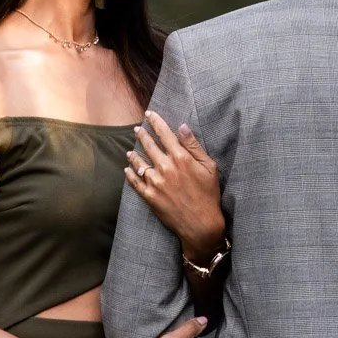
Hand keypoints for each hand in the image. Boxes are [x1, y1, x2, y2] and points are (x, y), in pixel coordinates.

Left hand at [125, 111, 225, 261]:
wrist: (201, 224)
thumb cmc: (209, 194)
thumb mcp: (209, 167)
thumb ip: (194, 146)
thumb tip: (182, 126)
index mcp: (181, 158)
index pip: (164, 133)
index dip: (155, 121)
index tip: (149, 114)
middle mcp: (165, 168)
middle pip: (149, 145)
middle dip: (142, 134)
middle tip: (137, 129)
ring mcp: (155, 182)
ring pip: (139, 162)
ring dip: (133, 154)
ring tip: (130, 150)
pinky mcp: (149, 196)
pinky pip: (135, 182)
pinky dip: (130, 174)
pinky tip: (127, 169)